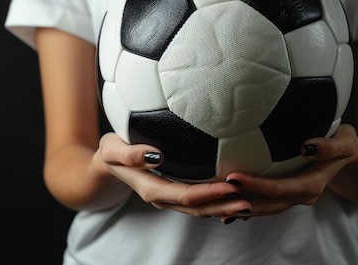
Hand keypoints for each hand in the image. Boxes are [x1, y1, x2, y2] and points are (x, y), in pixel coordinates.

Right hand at [98, 133, 252, 217]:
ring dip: (225, 207)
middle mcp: (164, 198)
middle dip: (224, 206)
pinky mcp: (176, 192)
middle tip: (251, 201)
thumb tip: (156, 155)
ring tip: (251, 202)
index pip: (186, 196)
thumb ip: (130, 154)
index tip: (231, 186)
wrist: (106, 162)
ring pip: (202, 208)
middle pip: (199, 208)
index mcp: (152, 190)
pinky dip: (218, 201)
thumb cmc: (111, 150)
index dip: (209, 193)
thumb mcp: (112, 149)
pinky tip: (237, 194)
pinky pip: (200, 201)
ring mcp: (171, 197)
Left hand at [217, 123, 357, 223]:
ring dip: (241, 208)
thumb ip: (330, 146)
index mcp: (312, 185)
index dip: (256, 186)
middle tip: (216, 193)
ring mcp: (295, 197)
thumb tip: (306, 147)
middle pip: (267, 204)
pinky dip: (247, 206)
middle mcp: (302, 196)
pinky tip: (226, 207)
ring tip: (215, 204)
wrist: (354, 158)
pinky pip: (267, 203)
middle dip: (242, 201)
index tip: (233, 177)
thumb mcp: (347, 141)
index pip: (279, 188)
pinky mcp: (289, 193)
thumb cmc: (348, 144)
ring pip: (265, 207)